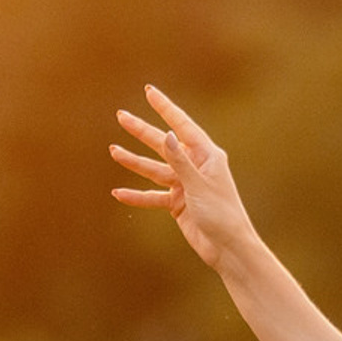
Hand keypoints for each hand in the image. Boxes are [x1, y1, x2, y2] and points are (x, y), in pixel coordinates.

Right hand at [111, 86, 256, 271]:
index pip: (182, 125)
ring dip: (134, 162)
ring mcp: (186, 185)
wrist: (228, 249)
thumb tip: (166, 135)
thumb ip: (180, 161)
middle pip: (163, 145)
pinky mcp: (178, 204)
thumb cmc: (222, 215)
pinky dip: (137, 196)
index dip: (165, 108)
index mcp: (207, 156)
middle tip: (121, 116)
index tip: (149, 91)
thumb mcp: (198, 185)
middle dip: (142, 131)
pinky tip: (118, 194)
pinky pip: (153, 196)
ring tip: (113, 151)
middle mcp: (195, 166)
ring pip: (155, 169)